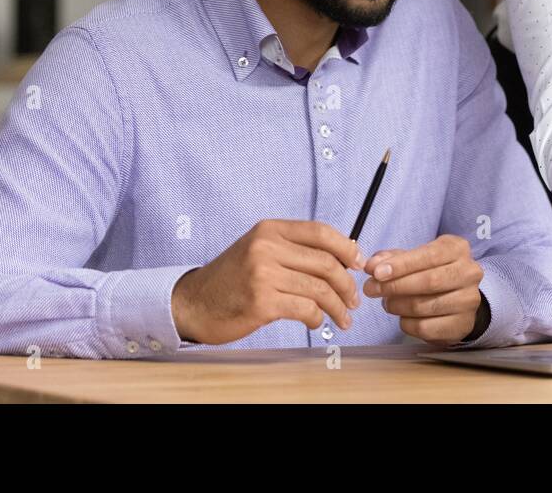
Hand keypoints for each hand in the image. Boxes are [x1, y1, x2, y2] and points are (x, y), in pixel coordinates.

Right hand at [171, 220, 364, 344]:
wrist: (193, 304)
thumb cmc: (232, 279)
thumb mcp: (259, 250)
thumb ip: (294, 249)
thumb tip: (344, 254)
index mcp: (269, 230)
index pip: (320, 232)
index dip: (346, 248)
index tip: (359, 263)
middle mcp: (266, 248)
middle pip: (325, 262)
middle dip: (346, 284)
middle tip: (354, 299)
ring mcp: (263, 275)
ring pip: (319, 288)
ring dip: (337, 306)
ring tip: (343, 317)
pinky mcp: (261, 302)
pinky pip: (305, 309)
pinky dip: (317, 318)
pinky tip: (316, 322)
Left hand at [363, 235, 484, 345]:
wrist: (459, 299)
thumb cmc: (433, 273)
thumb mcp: (416, 258)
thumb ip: (392, 258)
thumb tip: (372, 265)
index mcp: (457, 249)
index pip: (429, 255)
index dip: (401, 265)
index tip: (376, 272)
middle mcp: (469, 273)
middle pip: (428, 281)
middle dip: (394, 286)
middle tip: (371, 289)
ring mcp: (468, 300)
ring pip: (424, 306)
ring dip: (397, 305)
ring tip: (387, 302)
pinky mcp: (461, 325)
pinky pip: (425, 327)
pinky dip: (406, 323)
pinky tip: (403, 316)